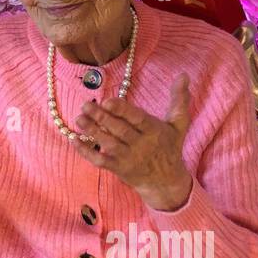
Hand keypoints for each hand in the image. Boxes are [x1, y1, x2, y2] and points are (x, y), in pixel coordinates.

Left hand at [72, 73, 193, 210]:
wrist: (166, 182)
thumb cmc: (170, 147)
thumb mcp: (179, 124)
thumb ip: (180, 100)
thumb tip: (184, 75)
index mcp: (155, 131)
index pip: (137, 119)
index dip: (122, 110)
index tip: (108, 101)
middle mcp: (141, 144)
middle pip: (120, 130)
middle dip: (101, 117)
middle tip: (85, 104)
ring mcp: (128, 158)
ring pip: (109, 144)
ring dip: (92, 131)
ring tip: (79, 118)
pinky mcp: (118, 168)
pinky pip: (100, 161)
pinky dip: (86, 152)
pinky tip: (74, 140)